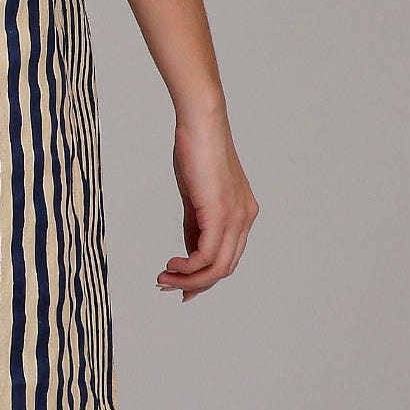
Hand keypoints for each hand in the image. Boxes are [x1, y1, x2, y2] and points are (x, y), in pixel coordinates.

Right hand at [161, 110, 257, 299]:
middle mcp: (245, 219)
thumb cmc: (195, 151)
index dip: (204, 277)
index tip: (180, 286)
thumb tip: (188, 253)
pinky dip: (189, 266)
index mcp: (242, 214)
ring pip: (218, 267)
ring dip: (188, 278)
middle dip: (194, 283)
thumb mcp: (195, 196)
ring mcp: (236, 217)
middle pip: (224, 268)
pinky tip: (172, 262)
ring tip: (164, 277)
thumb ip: (195, 226)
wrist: (200, 123)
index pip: (227, 257)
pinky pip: (208, 254)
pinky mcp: (221, 213)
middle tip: (167, 285)